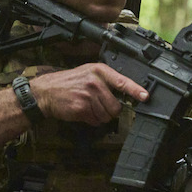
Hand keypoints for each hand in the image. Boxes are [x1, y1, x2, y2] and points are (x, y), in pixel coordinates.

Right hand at [27, 63, 146, 125]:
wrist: (46, 92)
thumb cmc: (69, 83)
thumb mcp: (88, 73)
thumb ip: (107, 81)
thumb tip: (126, 94)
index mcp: (99, 71)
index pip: (122, 81)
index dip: (135, 90)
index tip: (145, 96)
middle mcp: (95, 82)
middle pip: (116, 107)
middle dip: (109, 111)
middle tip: (96, 104)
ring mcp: (88, 95)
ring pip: (106, 116)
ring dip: (98, 116)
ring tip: (87, 106)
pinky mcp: (81, 108)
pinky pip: (95, 121)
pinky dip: (90, 120)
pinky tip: (81, 111)